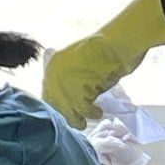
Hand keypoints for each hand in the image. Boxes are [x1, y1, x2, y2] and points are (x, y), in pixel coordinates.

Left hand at [42, 0, 164, 123]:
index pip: (48, 93)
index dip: (58, 104)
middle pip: (55, 105)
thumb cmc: (105, 50)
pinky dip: (92, 113)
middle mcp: (54, 75)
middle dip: (66, 115)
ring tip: (91, 117)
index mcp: (53, 64)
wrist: (117, 43)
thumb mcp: (78, 62)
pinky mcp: (78, 92)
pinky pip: (83, 110)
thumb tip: (66, 99)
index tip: (68, 111)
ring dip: (78, 119)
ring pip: (67, 112)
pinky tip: (99, 112)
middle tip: (78, 121)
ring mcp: (65, 85)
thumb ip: (69, 77)